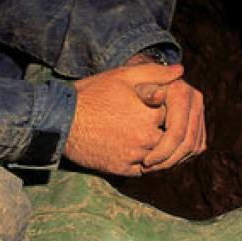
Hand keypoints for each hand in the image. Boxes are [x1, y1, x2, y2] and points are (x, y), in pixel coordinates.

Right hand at [64, 63, 181, 175]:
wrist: (62, 120)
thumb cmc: (92, 94)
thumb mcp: (123, 76)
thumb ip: (154, 73)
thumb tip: (180, 70)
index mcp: (150, 113)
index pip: (175, 116)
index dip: (166, 111)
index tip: (156, 107)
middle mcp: (146, 137)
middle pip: (168, 139)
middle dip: (162, 132)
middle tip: (150, 125)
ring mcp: (133, 155)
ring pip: (157, 157)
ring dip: (154, 149)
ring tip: (140, 137)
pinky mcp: (120, 169)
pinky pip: (141, 170)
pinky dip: (140, 163)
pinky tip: (131, 151)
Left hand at [137, 78, 205, 171]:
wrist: (143, 82)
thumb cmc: (131, 85)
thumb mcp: (132, 82)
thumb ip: (143, 90)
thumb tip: (158, 96)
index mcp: (182, 93)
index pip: (176, 132)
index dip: (162, 151)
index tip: (145, 162)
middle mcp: (196, 101)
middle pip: (188, 143)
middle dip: (168, 160)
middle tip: (148, 170)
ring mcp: (199, 112)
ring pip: (194, 148)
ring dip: (174, 162)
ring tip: (153, 168)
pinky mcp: (199, 122)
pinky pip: (195, 147)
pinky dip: (180, 158)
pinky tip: (162, 162)